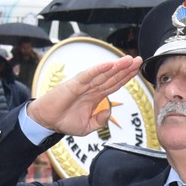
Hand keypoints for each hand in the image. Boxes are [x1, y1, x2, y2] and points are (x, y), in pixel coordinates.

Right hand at [26, 56, 142, 136]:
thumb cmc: (63, 121)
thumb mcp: (87, 126)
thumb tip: (108, 112)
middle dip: (126, 68)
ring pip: (103, 74)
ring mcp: (84, 85)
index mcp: (95, 96)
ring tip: (129, 59)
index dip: (126, 77)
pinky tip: (110, 64)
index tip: (137, 70)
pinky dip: (99, 69)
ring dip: (116, 66)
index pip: (114, 84)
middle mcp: (91, 88)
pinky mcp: (75, 84)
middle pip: (112, 76)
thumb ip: (100, 120)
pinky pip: (89, 75)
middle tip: (139, 60)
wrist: (46, 121)